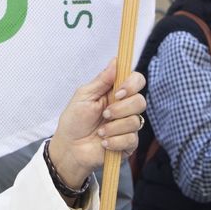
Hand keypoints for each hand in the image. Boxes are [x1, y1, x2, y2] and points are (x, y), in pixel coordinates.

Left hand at [48, 59, 146, 188]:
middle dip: (121, 109)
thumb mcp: (84, 96)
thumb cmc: (74, 121)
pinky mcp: (128, 144)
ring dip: (113, 127)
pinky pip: (131, 139)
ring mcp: (128, 126)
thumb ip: (102, 80)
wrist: (70, 148)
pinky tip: (104, 143)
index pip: (136, 81)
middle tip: (104, 114)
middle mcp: (125, 108)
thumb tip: (116, 61)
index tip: (118, 92)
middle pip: (140, 101)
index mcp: (115, 93)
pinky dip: (115, 141)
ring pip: (135, 121)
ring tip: (100, 132)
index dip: (132, 84)